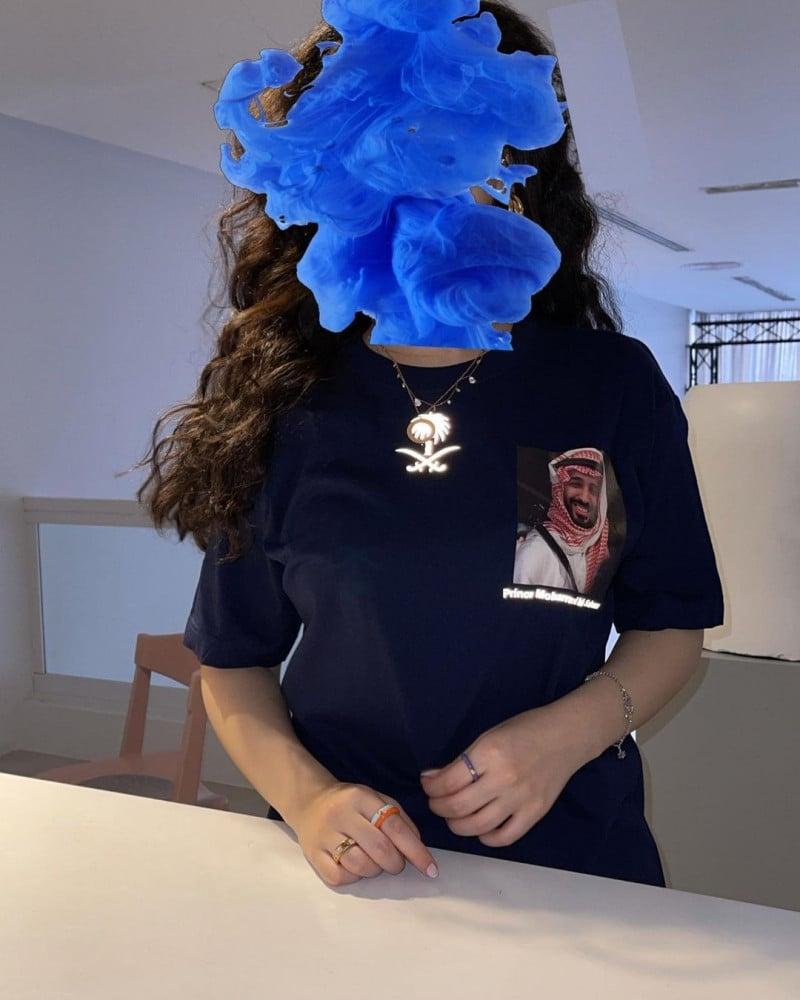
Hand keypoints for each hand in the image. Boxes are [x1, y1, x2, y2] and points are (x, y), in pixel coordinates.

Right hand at [289, 781, 439, 886]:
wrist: (309, 802)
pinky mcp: (313, 855)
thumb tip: (418, 847)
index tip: (430, 869)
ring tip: (373, 861)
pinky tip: (354, 866)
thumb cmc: (351, 803)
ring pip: (360, 865)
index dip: (416, 851)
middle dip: (396, 863)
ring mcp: (324, 835)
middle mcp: (341, 814)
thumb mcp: (376, 799)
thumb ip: (399, 819)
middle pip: (379, 849)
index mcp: (361, 797)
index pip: (394, 827)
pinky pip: (340, 877)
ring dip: (375, 870)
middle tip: (396, 863)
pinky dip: (354, 877)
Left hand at [420, 706, 585, 847]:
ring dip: (456, 824)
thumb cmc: (526, 729)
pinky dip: (486, 838)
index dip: (431, 787)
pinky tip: (480, 828)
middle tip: (436, 802)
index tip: (428, 784)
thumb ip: (464, 760)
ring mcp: (521, 798)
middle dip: (438, 806)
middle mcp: (504, 778)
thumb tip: (435, 778)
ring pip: (477, 826)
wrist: (566, 736)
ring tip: (453, 816)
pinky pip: (504, 837)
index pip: (448, 781)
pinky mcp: (535, 813)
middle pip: (458, 806)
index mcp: (490, 753)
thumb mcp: (489, 735)